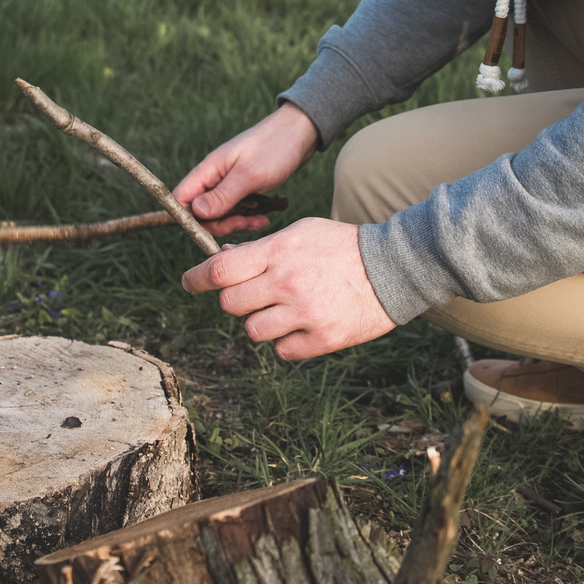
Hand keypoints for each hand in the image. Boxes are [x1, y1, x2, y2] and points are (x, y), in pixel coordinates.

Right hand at [173, 103, 318, 235]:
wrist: (300, 132)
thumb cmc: (274, 148)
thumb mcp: (249, 175)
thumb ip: (222, 195)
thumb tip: (195, 212)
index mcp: (209, 169)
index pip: (182, 198)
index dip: (190, 218)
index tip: (214, 227)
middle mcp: (214, 177)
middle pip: (201, 212)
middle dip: (221, 224)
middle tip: (245, 224)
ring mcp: (228, 182)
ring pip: (220, 213)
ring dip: (238, 222)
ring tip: (261, 222)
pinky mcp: (243, 187)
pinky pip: (236, 210)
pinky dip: (248, 217)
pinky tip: (264, 218)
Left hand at [181, 218, 396, 359]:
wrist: (393, 268)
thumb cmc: (341, 246)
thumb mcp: (300, 232)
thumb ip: (261, 248)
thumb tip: (221, 258)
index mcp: (279, 251)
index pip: (220, 270)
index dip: (197, 278)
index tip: (189, 282)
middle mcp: (288, 282)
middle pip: (230, 304)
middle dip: (236, 300)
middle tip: (255, 294)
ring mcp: (305, 313)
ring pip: (253, 330)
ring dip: (261, 322)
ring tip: (285, 309)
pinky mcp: (323, 339)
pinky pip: (282, 351)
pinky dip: (287, 341)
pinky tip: (305, 324)